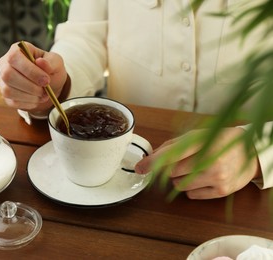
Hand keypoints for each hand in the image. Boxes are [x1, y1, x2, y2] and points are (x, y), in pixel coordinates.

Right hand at [0, 41, 67, 112]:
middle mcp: (5, 64)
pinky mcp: (5, 94)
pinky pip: (12, 101)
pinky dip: (27, 103)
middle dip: (30, 86)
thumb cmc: (50, 68)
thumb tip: (40, 62)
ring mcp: (3, 80)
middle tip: (45, 90)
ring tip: (43, 96)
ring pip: (8, 90)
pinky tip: (37, 99)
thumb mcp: (56, 62)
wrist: (49, 83)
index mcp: (16, 50)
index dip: (30, 70)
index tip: (46, 80)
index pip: (14, 57)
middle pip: (8, 75)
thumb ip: (50, 62)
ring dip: (29, 96)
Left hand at [135, 128, 260, 198]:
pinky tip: (203, 178)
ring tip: (195, 169)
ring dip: (180, 179)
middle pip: (171, 172)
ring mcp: (216, 177)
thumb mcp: (197, 136)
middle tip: (181, 163)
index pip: (170, 154)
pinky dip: (191, 188)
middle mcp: (209, 160)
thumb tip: (151, 156)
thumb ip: (173, 146)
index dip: (152, 162)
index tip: (140, 167)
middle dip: (169, 169)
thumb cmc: (219, 141)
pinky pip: (191, 195)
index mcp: (202, 142)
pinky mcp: (221, 191)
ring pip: (179, 185)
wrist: (250, 152)